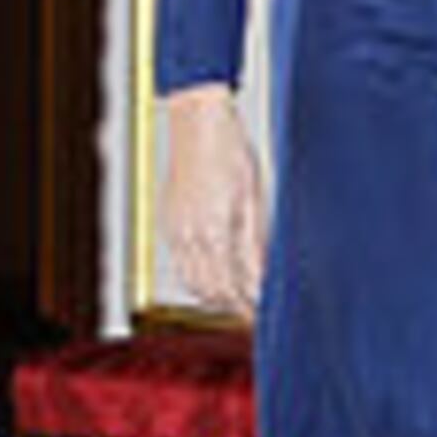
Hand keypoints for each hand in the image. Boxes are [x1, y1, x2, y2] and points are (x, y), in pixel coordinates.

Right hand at [161, 83, 266, 313]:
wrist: (197, 122)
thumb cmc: (229, 150)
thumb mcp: (254, 197)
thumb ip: (256, 242)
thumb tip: (264, 276)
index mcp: (215, 230)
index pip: (233, 285)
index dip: (250, 304)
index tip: (266, 313)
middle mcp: (190, 234)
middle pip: (211, 290)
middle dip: (233, 306)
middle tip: (255, 311)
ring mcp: (175, 228)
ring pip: (192, 281)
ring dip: (214, 296)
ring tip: (238, 299)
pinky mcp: (169, 221)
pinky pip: (181, 262)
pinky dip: (198, 277)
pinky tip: (215, 273)